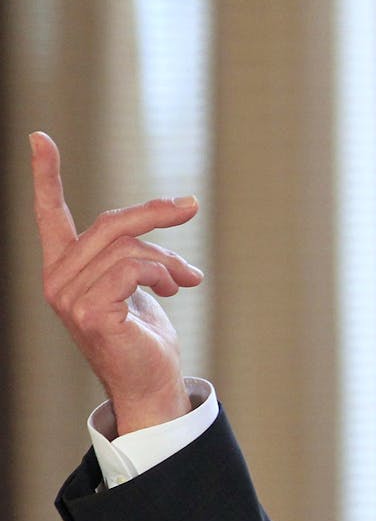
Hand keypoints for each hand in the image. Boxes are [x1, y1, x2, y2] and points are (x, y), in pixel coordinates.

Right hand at [31, 132, 204, 434]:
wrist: (152, 383)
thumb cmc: (145, 335)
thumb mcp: (142, 281)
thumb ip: (140, 250)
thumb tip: (177, 207)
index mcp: (66, 268)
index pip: (49, 216)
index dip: (45, 176)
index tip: (39, 138)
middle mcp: (58, 279)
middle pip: (110, 224)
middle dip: (156, 214)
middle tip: (191, 207)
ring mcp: (69, 298)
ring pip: (129, 247)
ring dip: (168, 259)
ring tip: (185, 280)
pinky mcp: (90, 312)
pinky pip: (133, 269)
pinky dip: (162, 274)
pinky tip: (174, 291)